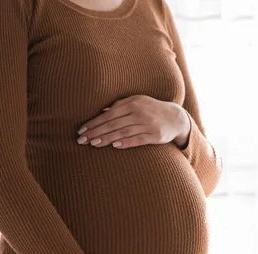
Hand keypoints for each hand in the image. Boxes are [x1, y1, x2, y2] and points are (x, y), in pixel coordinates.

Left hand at [76, 95, 190, 149]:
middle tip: (82, 140)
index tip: (82, 130)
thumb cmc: (152, 110)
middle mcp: (139, 112)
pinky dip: (126, 143)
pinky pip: (138, 140)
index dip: (94, 122)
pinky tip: (114, 146)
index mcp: (132, 103)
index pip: (109, 114)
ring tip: (93, 144)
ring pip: (123, 132)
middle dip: (96, 132)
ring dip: (106, 138)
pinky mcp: (155, 135)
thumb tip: (102, 112)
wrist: (176, 118)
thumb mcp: (138, 102)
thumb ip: (121, 106)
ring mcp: (148, 124)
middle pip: (113, 123)